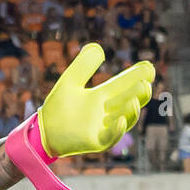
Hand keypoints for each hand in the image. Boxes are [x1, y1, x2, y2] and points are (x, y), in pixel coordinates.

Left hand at [37, 43, 153, 157]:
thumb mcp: (70, 82)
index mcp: (101, 96)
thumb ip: (83, 65)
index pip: (123, 84)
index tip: (148, 67)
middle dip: (138, 92)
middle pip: (128, 100)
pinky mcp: (96, 142)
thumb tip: (98, 47)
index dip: (136, 76)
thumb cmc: (56, 108)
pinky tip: (120, 120)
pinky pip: (110, 137)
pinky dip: (117, 130)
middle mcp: (106, 111)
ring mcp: (103, 127)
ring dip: (132, 110)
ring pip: (124, 118)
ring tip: (136, 99)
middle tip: (146, 83)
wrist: (41, 132)